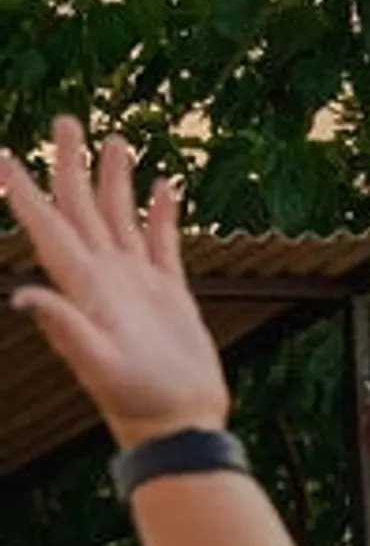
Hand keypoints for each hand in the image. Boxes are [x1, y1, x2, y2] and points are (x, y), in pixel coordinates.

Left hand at [0, 122, 230, 448]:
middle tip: (64, 120)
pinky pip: (163, 242)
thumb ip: (64, 327)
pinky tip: (163, 187)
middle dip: (70, 164)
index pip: (49, 228)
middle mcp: (104, 277)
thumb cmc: (137, 400)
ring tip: (113, 139)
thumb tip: (23, 295)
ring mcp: (136, 284)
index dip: (25, 192)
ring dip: (113, 178)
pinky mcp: (169, 294)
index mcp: (85, 286)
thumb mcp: (97, 365)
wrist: (176, 425)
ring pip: (119, 217)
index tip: (3, 156)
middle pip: (81, 209)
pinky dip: (162, 212)